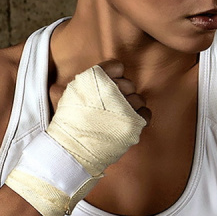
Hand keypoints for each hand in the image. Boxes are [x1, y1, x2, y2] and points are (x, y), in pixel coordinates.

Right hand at [46, 61, 149, 175]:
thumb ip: (90, 80)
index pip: (116, 66)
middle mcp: (112, 89)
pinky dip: (139, 118)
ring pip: (138, 99)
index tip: (108, 87)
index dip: (114, 76)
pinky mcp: (134, 123)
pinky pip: (146, 113)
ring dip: (130, 107)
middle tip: (110, 107)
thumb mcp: (73, 92)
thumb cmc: (70, 122)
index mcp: (96, 78)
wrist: (71, 149)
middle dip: (121, 94)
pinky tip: (126, 124)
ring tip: (116, 118)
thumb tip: (105, 74)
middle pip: (128, 84)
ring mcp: (125, 106)